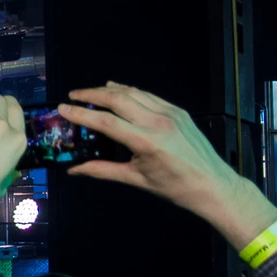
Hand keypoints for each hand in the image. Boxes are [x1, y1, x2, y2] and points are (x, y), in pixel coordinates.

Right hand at [58, 83, 275, 246]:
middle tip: (73, 95)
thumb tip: (73, 170)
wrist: (213, 184)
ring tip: (91, 92)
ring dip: (110, 90)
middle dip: (92, 94)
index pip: (106, 121)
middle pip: (118, 99)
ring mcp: (170, 113)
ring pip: (134, 93)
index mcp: (146, 141)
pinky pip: (149, 96)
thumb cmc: (175, 187)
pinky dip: (130, 91)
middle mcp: (158, 122)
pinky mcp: (178, 111)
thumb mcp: (136, 179)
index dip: (81, 113)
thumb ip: (102, 170)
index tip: (63, 108)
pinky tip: (119, 90)